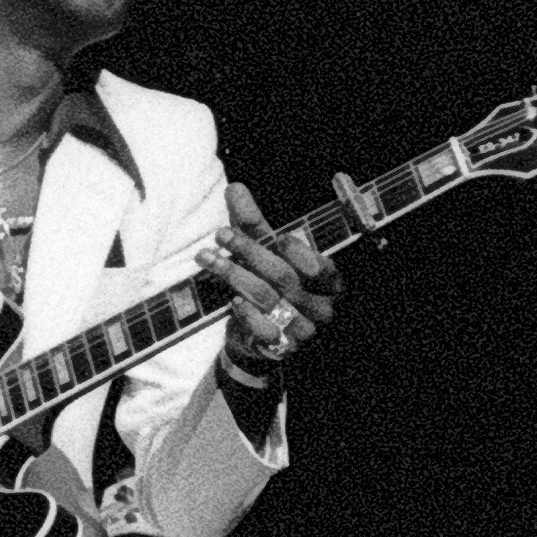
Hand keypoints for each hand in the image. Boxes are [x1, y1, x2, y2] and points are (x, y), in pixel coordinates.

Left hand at [206, 183, 340, 373]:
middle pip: (284, 276)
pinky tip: (231, 300)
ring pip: (268, 298)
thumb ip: (253, 224)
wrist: (257, 337)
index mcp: (329, 282)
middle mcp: (322, 307)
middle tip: (220, 234)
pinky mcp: (282, 348)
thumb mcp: (263, 253)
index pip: (318, 265)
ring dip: (235, 276)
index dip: (295, 250)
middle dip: (249, 252)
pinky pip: (264, 330)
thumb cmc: (267, 284)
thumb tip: (234, 188)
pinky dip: (246, 313)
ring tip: (207, 258)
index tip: (274, 234)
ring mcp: (304, 331)